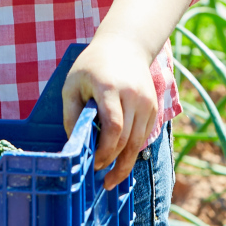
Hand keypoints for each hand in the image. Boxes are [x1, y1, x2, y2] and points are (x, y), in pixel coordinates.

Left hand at [62, 33, 157, 187]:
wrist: (125, 45)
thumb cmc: (92, 66)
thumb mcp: (72, 85)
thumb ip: (71, 114)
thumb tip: (75, 145)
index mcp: (110, 88)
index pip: (113, 127)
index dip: (104, 151)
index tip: (93, 164)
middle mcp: (133, 96)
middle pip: (127, 139)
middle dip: (113, 162)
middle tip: (100, 177)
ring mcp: (147, 102)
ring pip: (139, 142)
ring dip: (126, 164)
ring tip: (111, 179)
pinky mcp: (154, 107)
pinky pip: (144, 136)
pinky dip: (133, 151)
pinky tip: (121, 161)